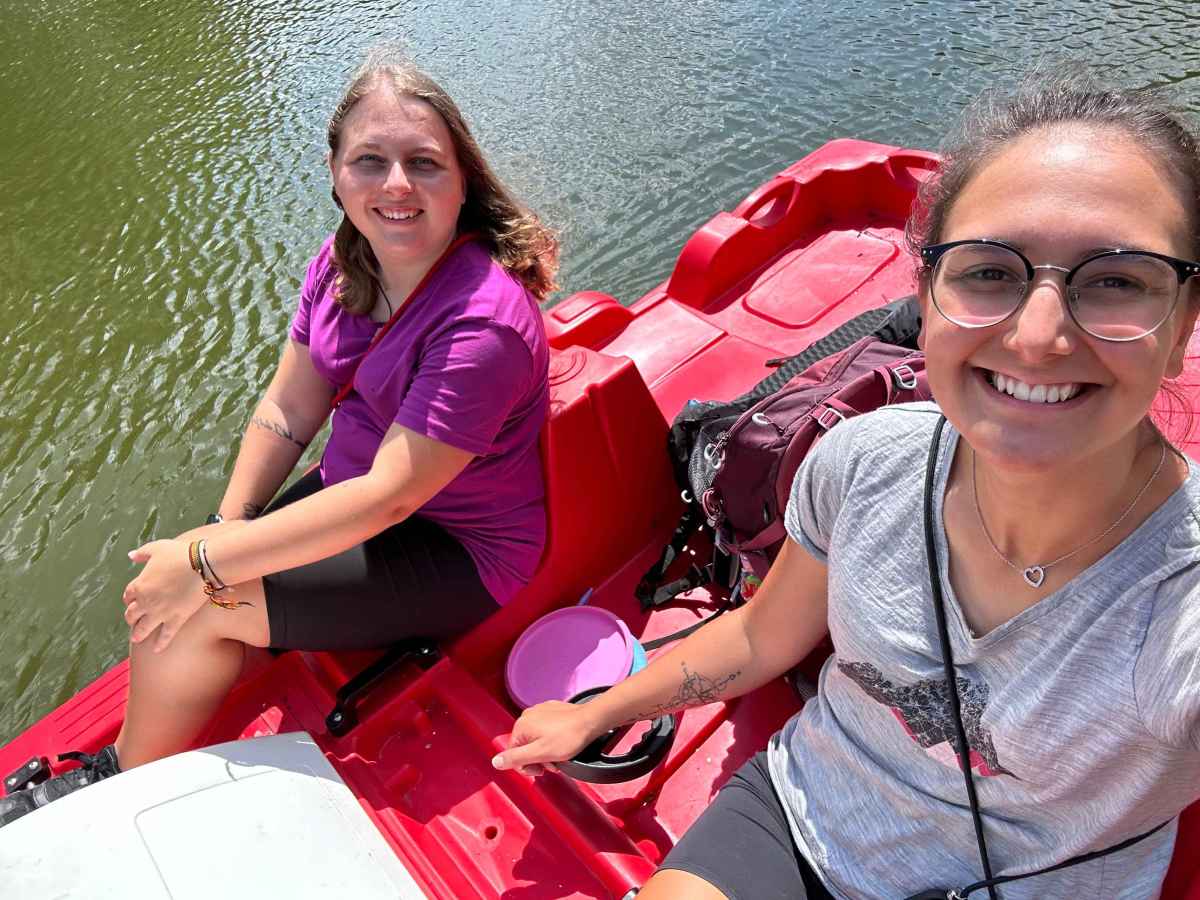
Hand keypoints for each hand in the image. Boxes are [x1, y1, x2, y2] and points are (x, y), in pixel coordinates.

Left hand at [122, 540, 207, 652]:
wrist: (201, 565)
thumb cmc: (179, 554)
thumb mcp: (157, 548)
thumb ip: (142, 553)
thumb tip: (131, 555)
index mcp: (139, 585)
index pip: (128, 596)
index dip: (130, 598)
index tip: (133, 600)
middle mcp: (145, 602)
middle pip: (132, 615)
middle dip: (132, 618)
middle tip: (134, 621)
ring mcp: (160, 613)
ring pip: (143, 629)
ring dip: (138, 634)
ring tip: (137, 638)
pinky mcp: (176, 619)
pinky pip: (166, 635)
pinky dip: (160, 643)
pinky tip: (157, 650)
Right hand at [492, 700, 606, 775]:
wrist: (590, 720)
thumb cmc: (568, 737)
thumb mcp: (540, 753)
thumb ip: (516, 758)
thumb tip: (495, 762)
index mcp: (521, 726)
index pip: (514, 755)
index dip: (528, 767)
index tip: (543, 770)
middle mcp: (527, 716)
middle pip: (525, 746)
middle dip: (538, 759)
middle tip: (554, 764)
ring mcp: (540, 711)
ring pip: (536, 739)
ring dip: (545, 751)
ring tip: (561, 755)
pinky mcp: (551, 709)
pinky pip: (545, 729)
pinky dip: (551, 739)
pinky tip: (563, 743)